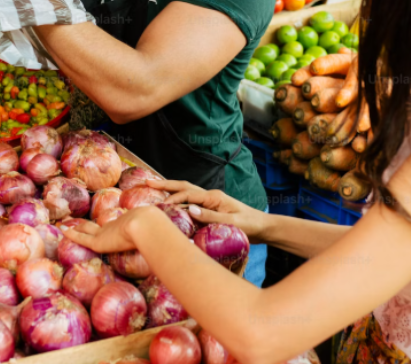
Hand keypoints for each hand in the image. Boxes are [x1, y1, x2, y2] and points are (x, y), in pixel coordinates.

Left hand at [61, 206, 159, 253]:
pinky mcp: (98, 241)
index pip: (112, 228)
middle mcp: (113, 228)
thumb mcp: (158, 239)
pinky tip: (62, 232)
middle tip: (77, 223)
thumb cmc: (155, 234)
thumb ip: (160, 245)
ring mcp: (105, 233)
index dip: (105, 227)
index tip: (99, 226)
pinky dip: (71, 235)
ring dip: (75, 227)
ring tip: (64, 225)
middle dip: (86, 225)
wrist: (147, 226)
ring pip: (85, 230)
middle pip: (96, 227)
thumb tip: (172, 254)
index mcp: (125, 228)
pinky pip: (80, 238)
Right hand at [152, 179, 268, 241]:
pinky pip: (190, 203)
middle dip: (165, 185)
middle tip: (147, 182)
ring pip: (186, 193)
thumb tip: (190, 210)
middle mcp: (210, 196)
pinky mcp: (210, 210)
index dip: (172, 200)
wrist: (263, 228)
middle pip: (183, 187)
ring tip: (153, 188)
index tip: (160, 208)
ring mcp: (210, 202)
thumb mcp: (232, 223)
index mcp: (213, 197)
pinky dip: (178, 201)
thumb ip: (211, 217)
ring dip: (170, 191)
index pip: (187, 195)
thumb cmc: (250, 225)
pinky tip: (170, 206)